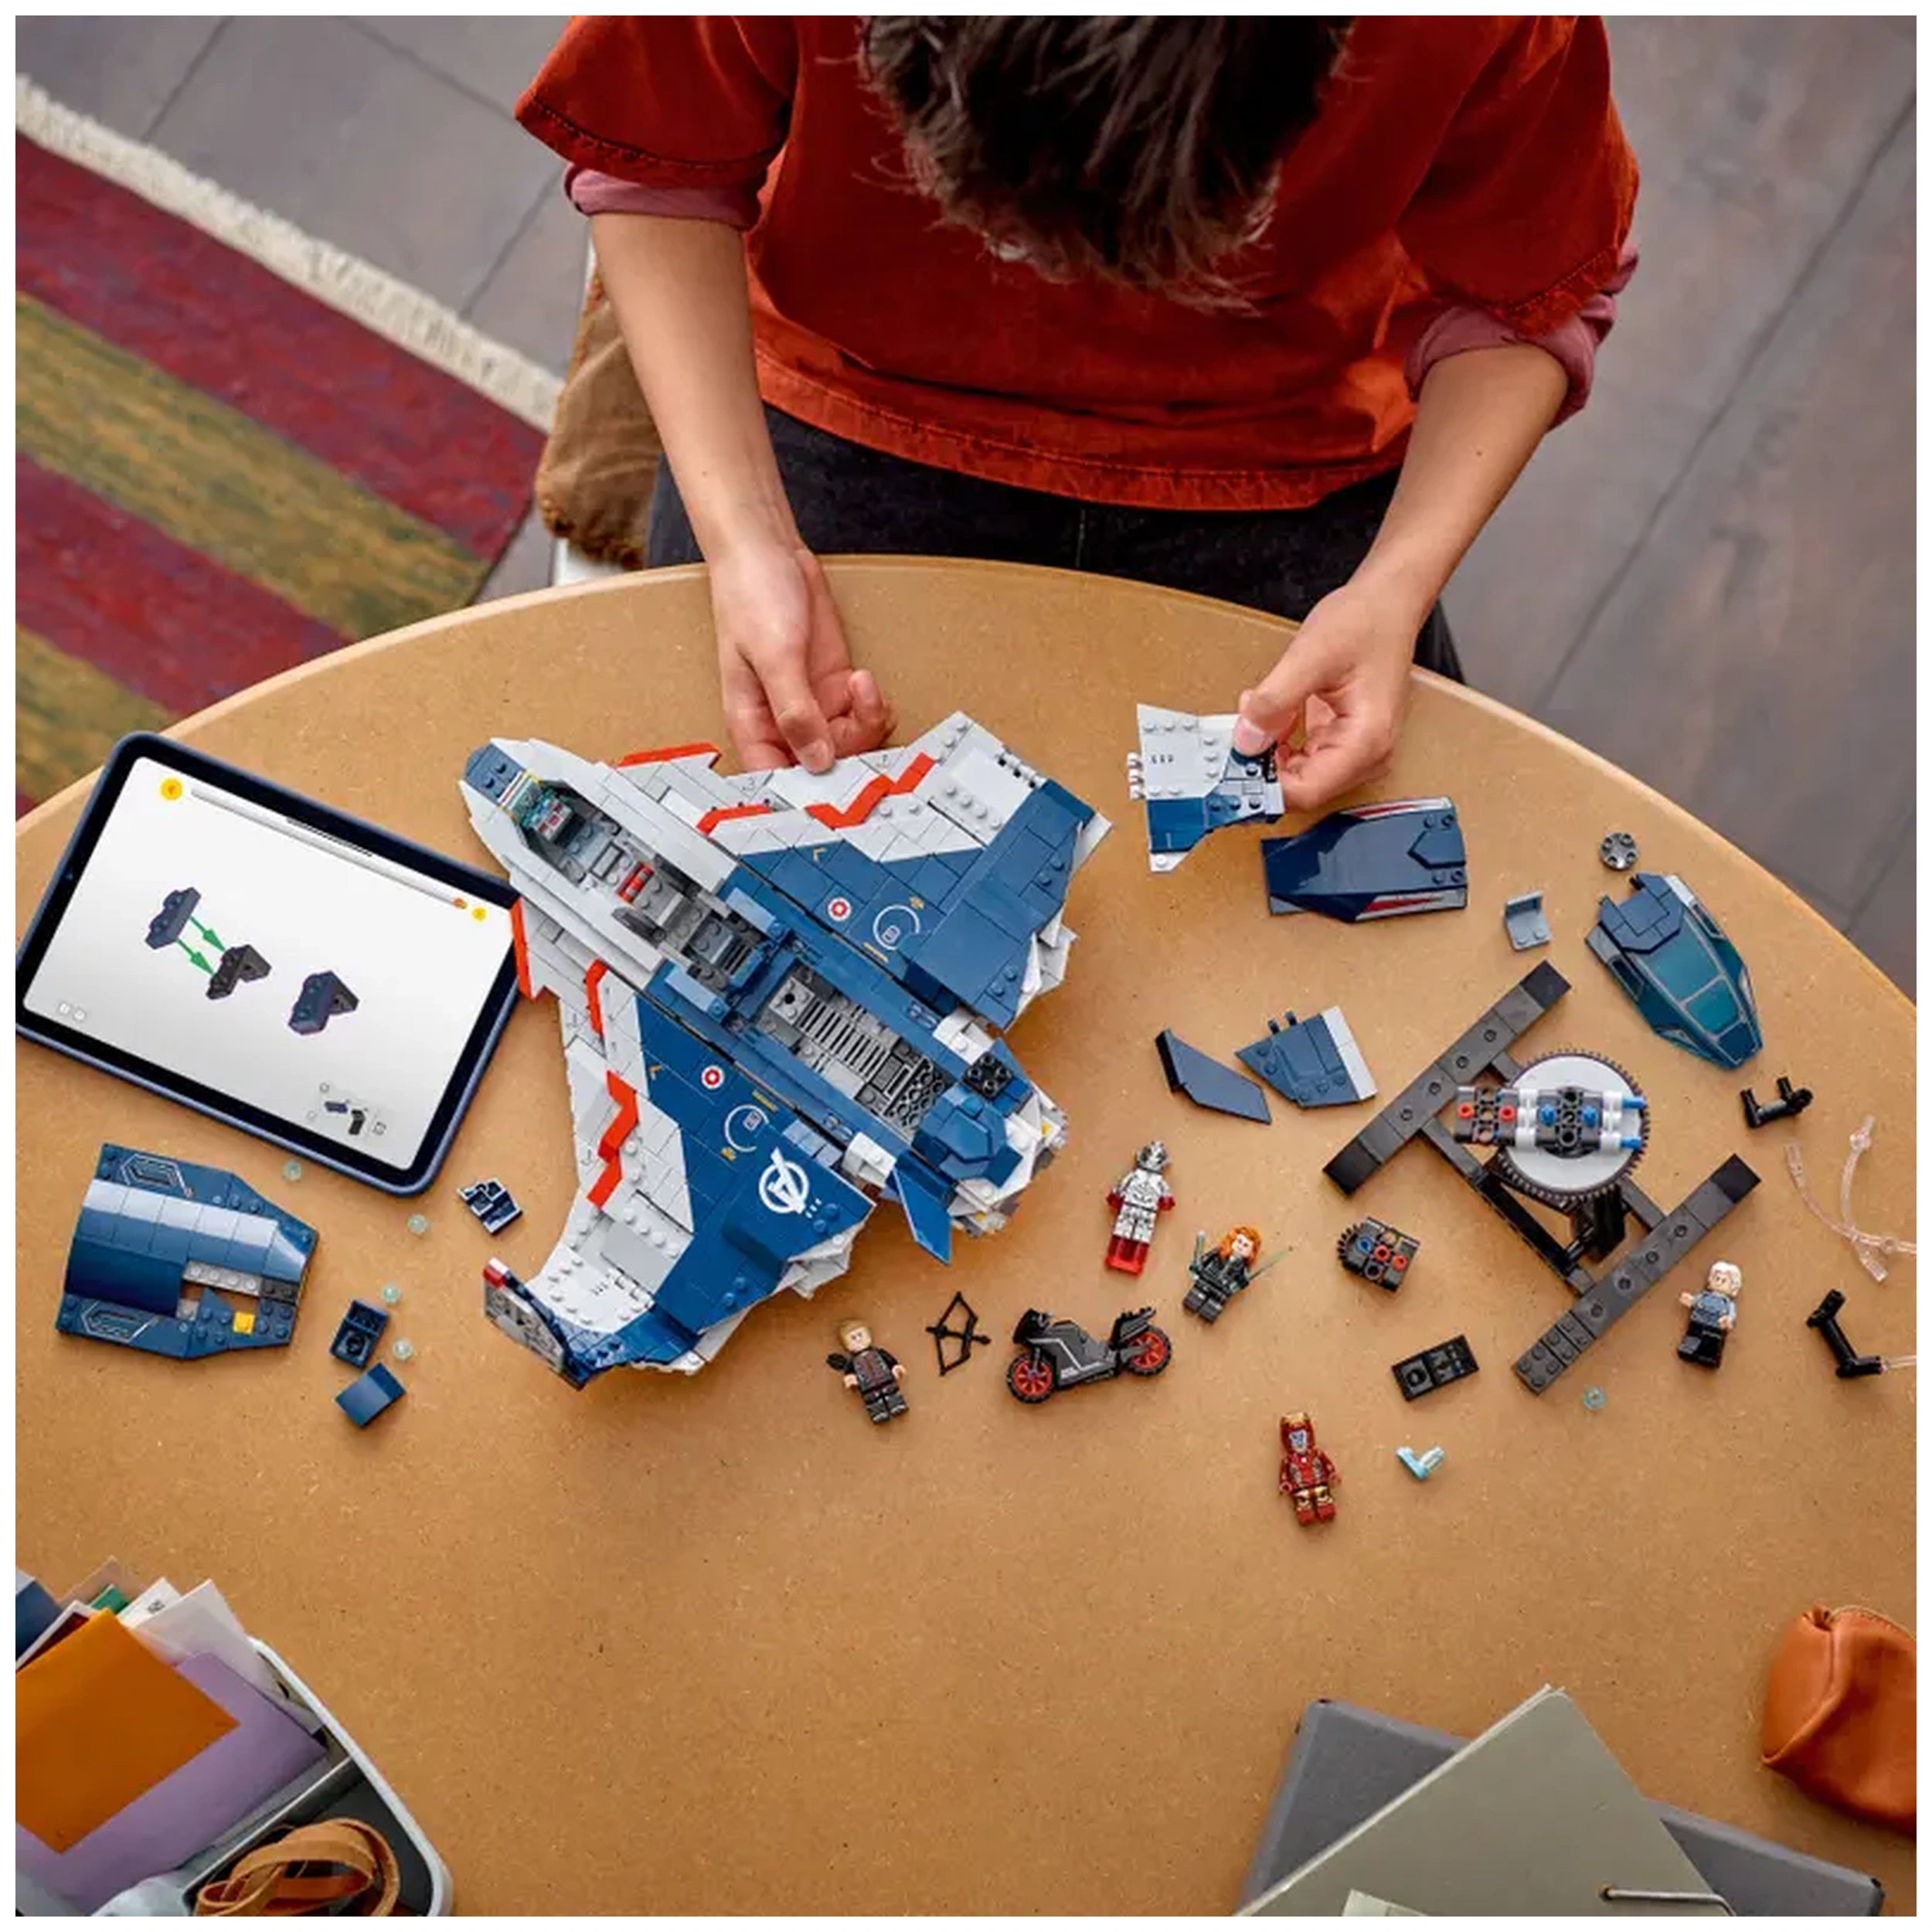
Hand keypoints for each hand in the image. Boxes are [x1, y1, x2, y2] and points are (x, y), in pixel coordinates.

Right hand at [708, 541, 893, 772]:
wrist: (768, 550)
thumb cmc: (752, 596)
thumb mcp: (774, 655)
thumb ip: (795, 711)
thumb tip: (817, 761)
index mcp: (752, 725)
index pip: (777, 780)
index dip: (807, 793)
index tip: (840, 793)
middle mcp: (781, 721)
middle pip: (823, 765)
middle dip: (850, 750)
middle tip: (865, 724)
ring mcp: (810, 704)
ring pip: (849, 743)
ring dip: (866, 722)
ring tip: (863, 686)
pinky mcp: (834, 685)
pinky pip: (861, 716)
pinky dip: (872, 706)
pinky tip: (867, 682)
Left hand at [1229, 577, 1423, 810]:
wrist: (1387, 604)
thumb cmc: (1366, 623)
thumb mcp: (1310, 657)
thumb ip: (1274, 701)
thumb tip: (1246, 740)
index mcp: (1367, 741)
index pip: (1307, 792)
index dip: (1264, 786)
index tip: (1231, 771)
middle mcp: (1367, 754)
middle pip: (1301, 787)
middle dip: (1263, 765)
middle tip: (1234, 737)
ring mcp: (1357, 750)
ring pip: (1297, 774)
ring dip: (1268, 751)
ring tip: (1256, 713)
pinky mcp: (1344, 739)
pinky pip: (1302, 755)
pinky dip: (1279, 740)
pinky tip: (1271, 713)